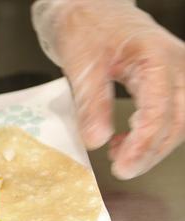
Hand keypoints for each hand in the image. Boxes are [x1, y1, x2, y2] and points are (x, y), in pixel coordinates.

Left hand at [32, 0, 184, 178]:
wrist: (86, 8)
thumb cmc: (84, 27)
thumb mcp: (81, 64)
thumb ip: (91, 103)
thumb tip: (96, 141)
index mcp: (156, 58)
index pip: (160, 111)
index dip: (143, 144)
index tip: (123, 167)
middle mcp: (174, 65)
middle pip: (177, 120)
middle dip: (151, 151)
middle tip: (123, 170)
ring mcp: (173, 72)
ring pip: (176, 121)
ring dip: (151, 145)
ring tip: (119, 157)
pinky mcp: (163, 80)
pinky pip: (167, 114)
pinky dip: (148, 134)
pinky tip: (123, 143)